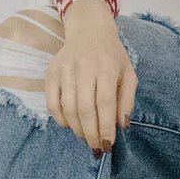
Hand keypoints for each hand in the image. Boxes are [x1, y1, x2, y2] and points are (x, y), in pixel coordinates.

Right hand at [44, 17, 136, 153]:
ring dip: (77, 129)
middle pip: (85, 108)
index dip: (105, 127)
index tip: (108, 145)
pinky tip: (70, 125)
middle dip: (91, 133)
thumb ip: (127, 99)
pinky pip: (52, 103)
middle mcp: (84, 67)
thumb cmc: (112, 56)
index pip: (105, 102)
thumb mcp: (128, 73)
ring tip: (86, 138)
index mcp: (106, 67)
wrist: (89, 30)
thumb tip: (121, 125)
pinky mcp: (51, 73)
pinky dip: (60, 119)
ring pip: (68, 108)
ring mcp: (65, 70)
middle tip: (96, 148)